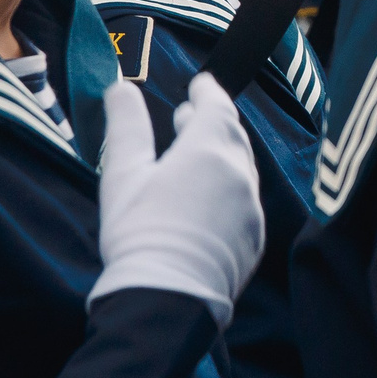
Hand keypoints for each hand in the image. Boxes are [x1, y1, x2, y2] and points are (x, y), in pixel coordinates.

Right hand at [91, 74, 264, 324]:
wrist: (169, 294)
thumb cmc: (140, 231)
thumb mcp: (123, 173)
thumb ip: (127, 126)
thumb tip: (122, 87)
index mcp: (209, 150)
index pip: (218, 108)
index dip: (209, 92)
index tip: (201, 83)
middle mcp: (240, 174)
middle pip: (232, 136)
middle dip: (212, 122)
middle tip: (189, 116)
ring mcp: (252, 208)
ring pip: (241, 168)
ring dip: (221, 154)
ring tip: (196, 154)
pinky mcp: (254, 238)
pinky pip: (245, 201)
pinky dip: (229, 188)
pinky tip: (209, 198)